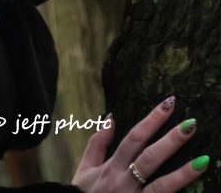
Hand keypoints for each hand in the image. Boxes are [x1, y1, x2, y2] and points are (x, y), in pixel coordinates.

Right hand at [71, 96, 208, 191]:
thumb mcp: (85, 169)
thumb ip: (97, 143)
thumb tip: (111, 116)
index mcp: (112, 167)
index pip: (134, 138)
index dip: (152, 121)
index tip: (169, 104)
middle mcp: (124, 182)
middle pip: (150, 158)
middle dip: (170, 141)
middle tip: (191, 125)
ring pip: (161, 187)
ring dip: (183, 174)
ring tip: (203, 160)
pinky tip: (195, 191)